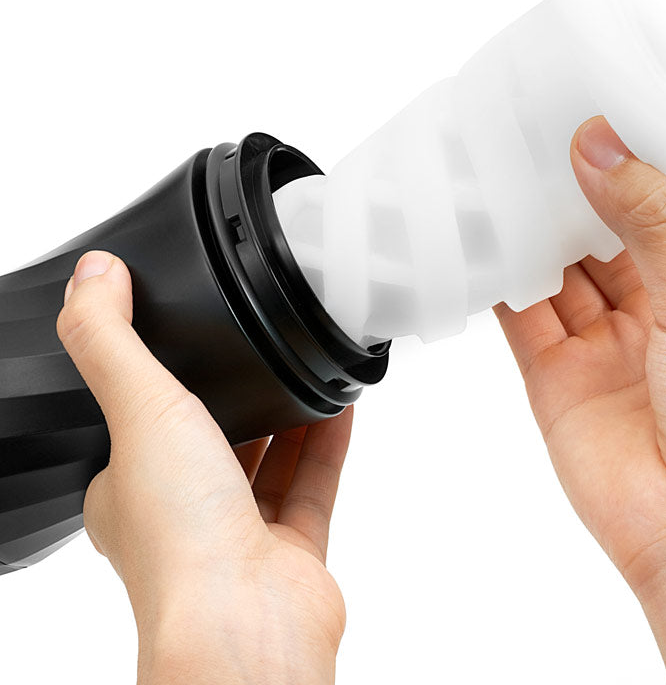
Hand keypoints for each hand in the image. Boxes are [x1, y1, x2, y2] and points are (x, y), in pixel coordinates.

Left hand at [57, 252, 350, 684]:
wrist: (248, 622)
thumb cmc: (182, 537)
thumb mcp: (137, 409)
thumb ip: (111, 340)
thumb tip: (91, 274)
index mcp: (130, 492)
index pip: (140, 426)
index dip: (162, 383)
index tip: (186, 341)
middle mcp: (183, 516)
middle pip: (213, 443)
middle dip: (236, 398)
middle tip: (254, 348)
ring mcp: (240, 536)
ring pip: (268, 464)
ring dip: (288, 418)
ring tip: (305, 367)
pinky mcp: (292, 550)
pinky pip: (313, 485)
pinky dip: (327, 443)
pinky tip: (341, 405)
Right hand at [496, 117, 665, 682]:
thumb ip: (651, 223)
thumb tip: (603, 147)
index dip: (644, 146)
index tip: (606, 100)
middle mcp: (656, 299)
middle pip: (606, 220)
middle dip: (576, 179)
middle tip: (539, 128)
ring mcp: (603, 334)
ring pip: (558, 261)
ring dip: (533, 222)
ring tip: (502, 170)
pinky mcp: (556, 369)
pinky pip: (522, 311)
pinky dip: (500, 277)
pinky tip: (484, 239)